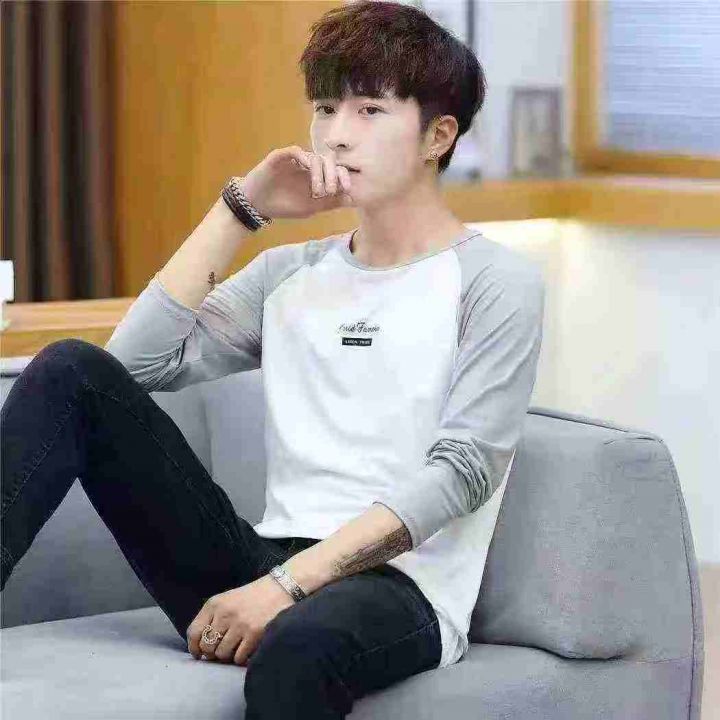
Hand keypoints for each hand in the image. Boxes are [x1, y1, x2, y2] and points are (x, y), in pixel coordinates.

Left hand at [186, 574, 295, 665]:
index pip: (194, 632)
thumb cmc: (252, 597)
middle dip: (213, 653)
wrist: (280, 588)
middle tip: (223, 650)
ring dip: (228, 656)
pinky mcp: (254, 633)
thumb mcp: (227, 600)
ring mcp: (239, 624)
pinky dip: (242, 658)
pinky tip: (247, 649)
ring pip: (222, 654)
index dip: (194, 647)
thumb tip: (201, 650)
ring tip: (237, 648)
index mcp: (214, 604)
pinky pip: (239, 657)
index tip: (199, 654)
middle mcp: (224, 614)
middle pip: (207, 647)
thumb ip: (212, 619)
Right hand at [240, 145, 354, 220]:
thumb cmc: (283, 206)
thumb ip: (330, 203)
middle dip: (334, 175)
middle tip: (331, 191)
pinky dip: (304, 159)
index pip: (335, 170)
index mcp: (317, 177)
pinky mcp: (281, 156)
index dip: (344, 177)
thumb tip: (352, 199)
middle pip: (329, 161)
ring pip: (315, 157)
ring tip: (317, 192)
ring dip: (320, 174)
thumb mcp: (311, 208)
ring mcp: (296, 160)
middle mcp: (309, 166)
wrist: (258, 205)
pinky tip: (307, 170)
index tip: (347, 189)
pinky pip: (296, 151)